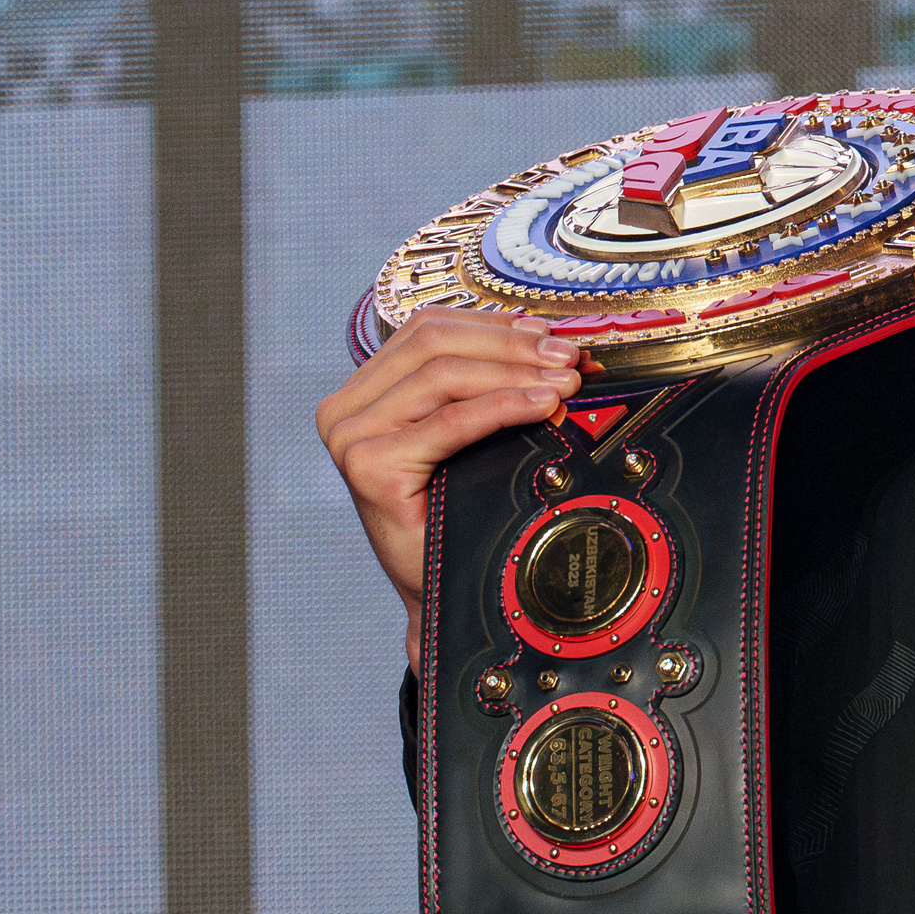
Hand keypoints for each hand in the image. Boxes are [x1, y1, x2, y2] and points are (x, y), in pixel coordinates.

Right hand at [316, 306, 584, 666]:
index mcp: (363, 389)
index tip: (552, 333)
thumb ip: (487, 381)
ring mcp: (351, 437)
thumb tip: (550, 342)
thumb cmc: (457, 509)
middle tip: (568, 356)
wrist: (441, 590)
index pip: (429, 329)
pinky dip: (503, 407)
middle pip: (436, 342)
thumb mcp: (468, 432)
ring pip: (444, 374)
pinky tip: (543, 406)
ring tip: (564, 382)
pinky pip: (450, 421)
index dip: (495, 324)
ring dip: (515, 372)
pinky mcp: (370, 466)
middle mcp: (345, 408)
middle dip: (511, 344)